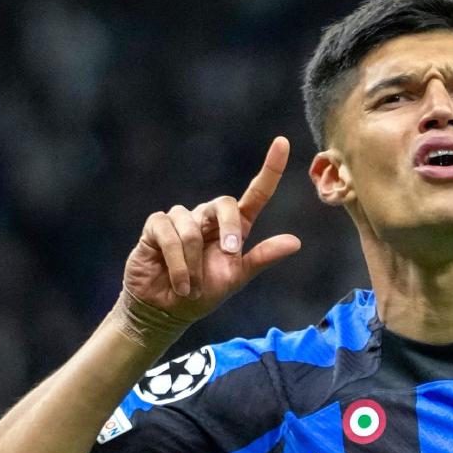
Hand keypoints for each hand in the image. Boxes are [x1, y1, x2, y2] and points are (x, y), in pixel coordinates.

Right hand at [123, 136, 302, 324]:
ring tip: (192, 286)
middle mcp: (209, 218)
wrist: (167, 310)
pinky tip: (178, 281)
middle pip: (225, 202)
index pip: (256, 194)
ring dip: (194, 263)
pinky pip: (169, 233)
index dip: (270, 169)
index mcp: (234, 228)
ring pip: (192, 226)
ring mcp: (181, 219)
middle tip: (229, 255)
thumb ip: (263, 257)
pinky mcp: (157, 226)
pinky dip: (176, 262)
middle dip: (229, 229)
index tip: (282, 142)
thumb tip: (296, 241)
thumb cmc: (203, 293)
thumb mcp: (237, 277)